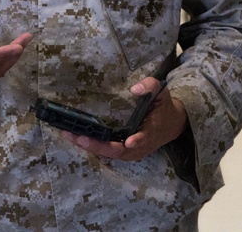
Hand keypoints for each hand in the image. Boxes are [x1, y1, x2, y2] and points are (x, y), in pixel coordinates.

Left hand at [61, 77, 188, 161]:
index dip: (137, 141)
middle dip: (98, 146)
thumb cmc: (163, 108)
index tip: (130, 141)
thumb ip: (150, 87)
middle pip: (118, 151)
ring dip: (90, 147)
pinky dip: (92, 146)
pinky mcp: (123, 153)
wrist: (170, 126)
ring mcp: (131, 152)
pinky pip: (107, 152)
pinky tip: (76, 138)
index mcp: (151, 131)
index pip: (144, 138)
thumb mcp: (161, 93)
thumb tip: (134, 88)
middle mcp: (139, 146)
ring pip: (109, 153)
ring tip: (71, 136)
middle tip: (79, 137)